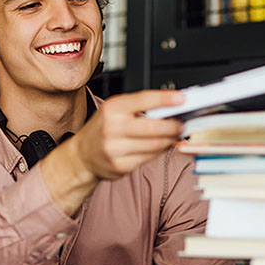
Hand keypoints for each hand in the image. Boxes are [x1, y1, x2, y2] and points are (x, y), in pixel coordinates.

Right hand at [71, 89, 185, 179]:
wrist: (82, 155)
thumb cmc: (102, 129)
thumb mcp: (114, 111)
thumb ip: (139, 108)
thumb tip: (170, 108)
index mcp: (112, 109)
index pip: (143, 100)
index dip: (164, 99)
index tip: (181, 99)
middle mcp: (111, 128)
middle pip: (152, 127)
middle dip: (172, 126)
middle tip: (182, 124)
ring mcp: (115, 149)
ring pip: (153, 145)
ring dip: (169, 140)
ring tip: (174, 135)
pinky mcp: (120, 166)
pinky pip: (148, 158)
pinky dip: (160, 152)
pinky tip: (162, 146)